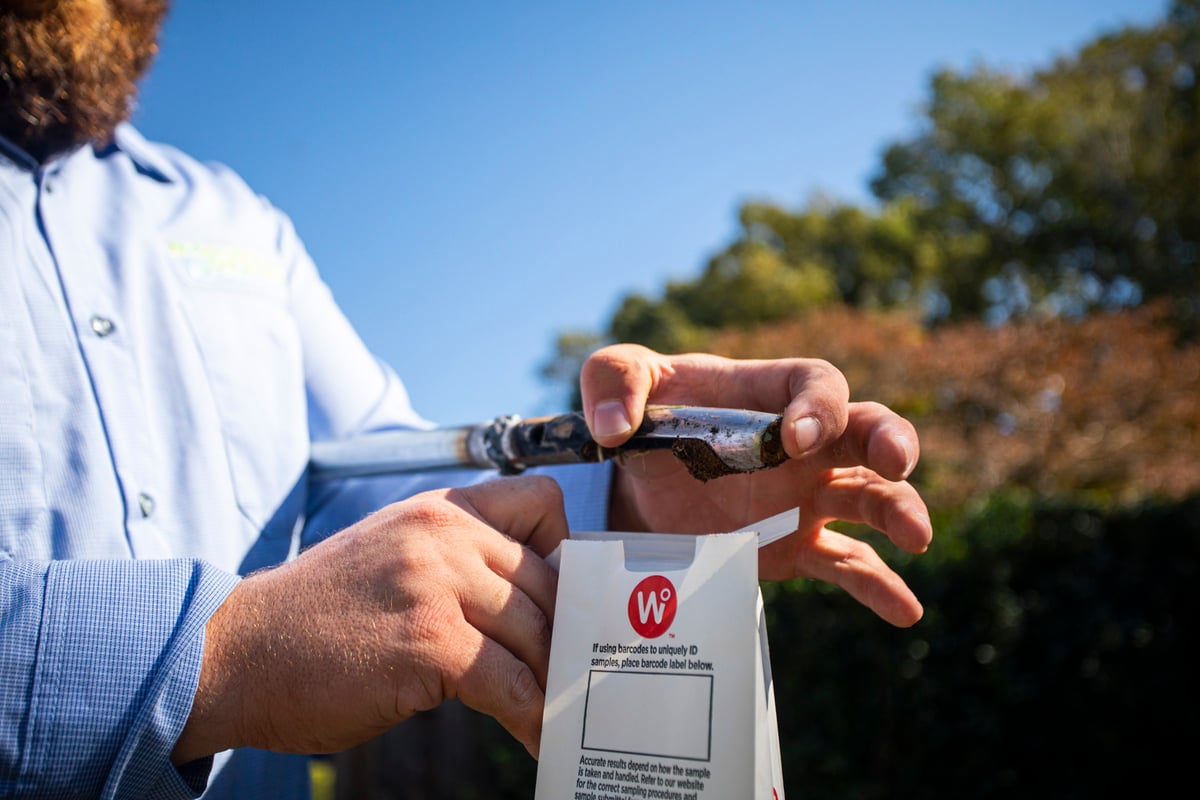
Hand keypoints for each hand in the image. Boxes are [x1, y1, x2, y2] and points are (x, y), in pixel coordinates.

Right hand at [171, 475, 567, 763]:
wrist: (237, 652)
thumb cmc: (317, 616)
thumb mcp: (391, 555)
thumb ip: (454, 560)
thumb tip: (525, 601)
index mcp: (440, 509)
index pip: (542, 502)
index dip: (564, 551)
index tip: (565, 598)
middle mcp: (444, 534)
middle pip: (548, 580)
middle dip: (566, 632)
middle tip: (578, 672)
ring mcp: (437, 584)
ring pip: (536, 632)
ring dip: (554, 680)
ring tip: (565, 712)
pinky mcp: (430, 642)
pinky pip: (510, 682)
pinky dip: (532, 716)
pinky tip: (536, 738)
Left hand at [579, 344, 931, 627]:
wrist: (635, 485)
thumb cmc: (638, 416)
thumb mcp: (615, 378)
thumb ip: (612, 380)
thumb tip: (613, 427)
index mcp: (769, 393)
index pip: (817, 385)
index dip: (818, 406)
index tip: (796, 438)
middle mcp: (803, 443)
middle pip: (868, 431)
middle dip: (891, 442)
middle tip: (896, 463)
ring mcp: (805, 497)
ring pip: (871, 498)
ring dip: (899, 512)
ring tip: (917, 538)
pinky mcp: (796, 548)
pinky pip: (847, 564)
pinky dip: (879, 586)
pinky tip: (906, 610)